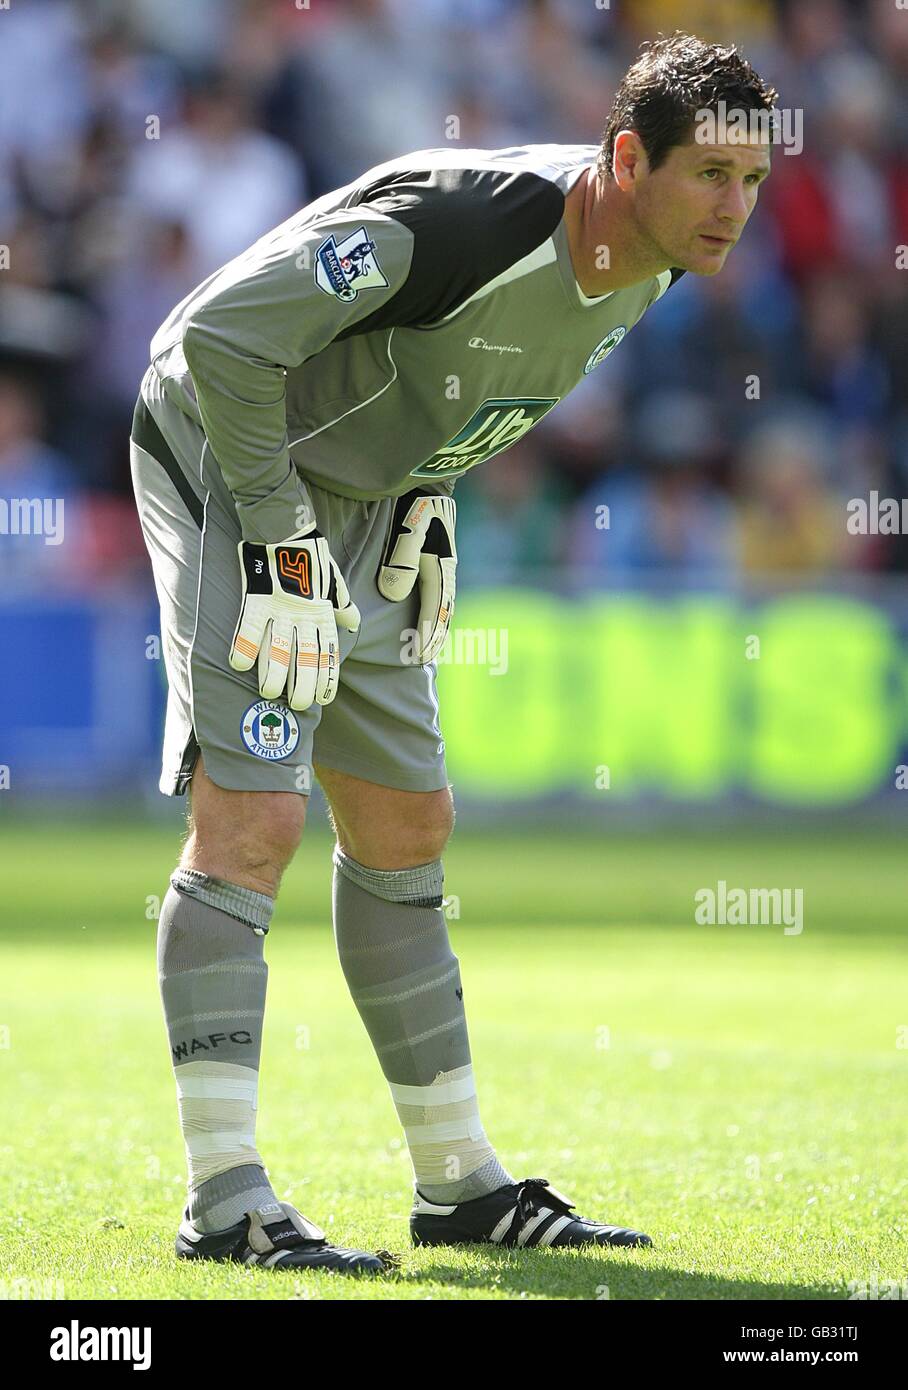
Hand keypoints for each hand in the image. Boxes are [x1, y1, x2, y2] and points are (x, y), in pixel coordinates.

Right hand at [229, 525, 359, 709]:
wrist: (286, 529)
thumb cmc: (311, 558)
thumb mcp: (333, 582)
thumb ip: (341, 606)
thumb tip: (353, 622)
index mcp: (322, 614)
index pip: (327, 653)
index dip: (326, 677)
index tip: (323, 699)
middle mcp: (303, 616)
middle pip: (304, 657)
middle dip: (302, 685)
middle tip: (297, 705)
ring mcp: (279, 609)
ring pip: (278, 649)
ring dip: (273, 674)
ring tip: (269, 692)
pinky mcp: (257, 600)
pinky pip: (249, 627)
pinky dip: (244, 646)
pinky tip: (239, 665)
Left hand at [377, 490, 455, 663]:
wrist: (427, 477)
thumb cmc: (415, 502)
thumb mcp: (410, 527)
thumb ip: (402, 559)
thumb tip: (394, 594)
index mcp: (440, 566)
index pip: (435, 608)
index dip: (428, 632)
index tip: (420, 655)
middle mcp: (445, 567)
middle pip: (444, 609)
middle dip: (435, 634)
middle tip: (422, 658)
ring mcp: (442, 562)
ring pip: (442, 601)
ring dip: (437, 624)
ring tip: (426, 644)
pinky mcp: (435, 555)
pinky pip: (437, 590)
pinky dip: (434, 608)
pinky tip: (425, 614)